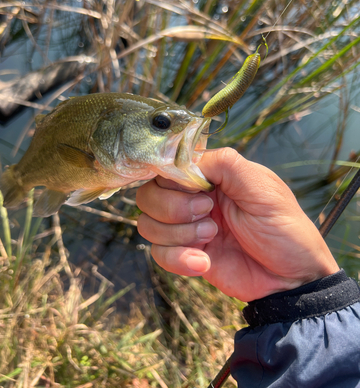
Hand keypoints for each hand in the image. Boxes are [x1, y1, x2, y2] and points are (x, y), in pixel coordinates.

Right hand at [136, 148, 338, 300]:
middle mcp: (193, 198)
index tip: (199, 193)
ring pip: (148, 223)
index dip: (173, 180)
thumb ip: (224, 163)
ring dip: (178, 234)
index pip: (167, 166)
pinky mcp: (186, 255)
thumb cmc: (284, 228)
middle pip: (149, 194)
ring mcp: (187, 227)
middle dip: (172, 208)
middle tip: (208, 215)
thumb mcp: (261, 186)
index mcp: (210, 175)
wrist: (292, 280)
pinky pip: (158, 253)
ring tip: (213, 237)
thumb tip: (185, 161)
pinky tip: (204, 263)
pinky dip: (178, 259)